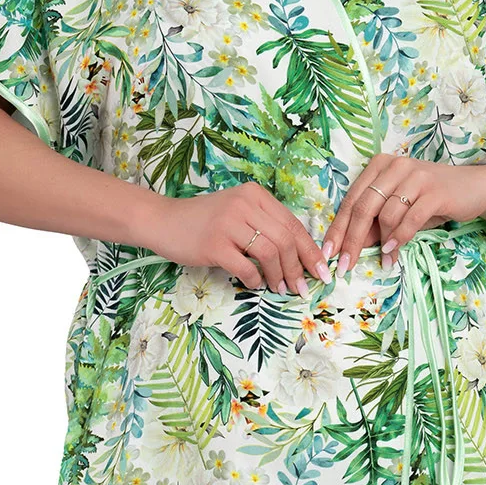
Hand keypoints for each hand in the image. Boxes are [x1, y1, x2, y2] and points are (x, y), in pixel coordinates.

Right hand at [149, 182, 332, 294]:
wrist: (163, 221)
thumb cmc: (204, 221)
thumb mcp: (238, 212)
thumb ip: (266, 225)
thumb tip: (299, 256)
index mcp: (255, 195)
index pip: (293, 224)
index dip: (311, 250)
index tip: (321, 270)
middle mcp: (244, 204)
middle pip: (286, 240)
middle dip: (299, 268)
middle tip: (303, 288)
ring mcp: (229, 223)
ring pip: (271, 253)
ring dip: (281, 276)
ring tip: (281, 289)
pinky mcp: (215, 244)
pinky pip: (247, 268)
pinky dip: (256, 280)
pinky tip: (256, 285)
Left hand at [322, 155, 485, 274]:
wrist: (473, 188)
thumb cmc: (430, 199)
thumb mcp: (399, 209)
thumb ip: (375, 224)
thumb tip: (350, 247)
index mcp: (380, 165)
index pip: (351, 200)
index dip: (337, 228)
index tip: (329, 253)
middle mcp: (395, 166)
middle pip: (363, 207)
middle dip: (351, 240)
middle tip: (344, 265)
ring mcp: (415, 176)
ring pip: (386, 214)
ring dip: (381, 242)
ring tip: (384, 260)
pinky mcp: (435, 191)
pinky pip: (410, 219)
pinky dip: (399, 238)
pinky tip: (393, 251)